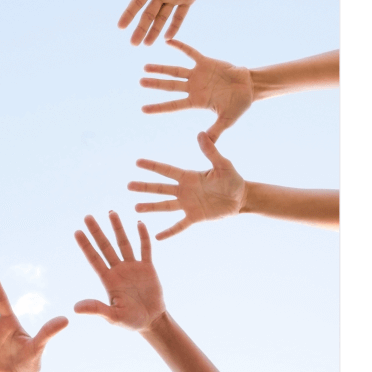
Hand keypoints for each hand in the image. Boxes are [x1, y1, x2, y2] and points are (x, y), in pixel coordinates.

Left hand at [74, 213, 164, 330]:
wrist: (151, 321)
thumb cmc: (130, 321)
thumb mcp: (113, 316)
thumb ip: (96, 309)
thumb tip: (75, 308)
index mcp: (108, 280)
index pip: (94, 259)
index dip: (85, 245)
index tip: (77, 231)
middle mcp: (118, 270)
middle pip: (105, 246)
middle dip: (97, 231)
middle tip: (87, 216)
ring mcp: (132, 267)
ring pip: (123, 243)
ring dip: (117, 228)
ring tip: (111, 212)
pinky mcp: (147, 268)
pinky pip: (145, 249)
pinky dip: (143, 236)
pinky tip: (139, 223)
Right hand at [128, 133, 245, 239]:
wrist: (242, 198)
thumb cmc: (233, 179)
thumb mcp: (223, 164)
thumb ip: (210, 151)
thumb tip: (200, 134)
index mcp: (188, 176)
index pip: (166, 170)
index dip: (152, 166)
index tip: (137, 162)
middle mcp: (184, 190)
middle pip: (160, 188)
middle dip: (144, 187)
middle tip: (129, 186)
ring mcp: (188, 205)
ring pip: (165, 206)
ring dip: (151, 207)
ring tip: (136, 208)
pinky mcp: (195, 217)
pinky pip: (179, 226)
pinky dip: (169, 232)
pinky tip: (158, 237)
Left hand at [141, 40, 253, 140]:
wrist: (250, 87)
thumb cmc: (239, 105)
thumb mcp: (227, 120)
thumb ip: (216, 131)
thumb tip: (208, 144)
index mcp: (196, 101)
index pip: (173, 105)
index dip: (158, 107)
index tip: (143, 109)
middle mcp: (193, 88)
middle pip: (170, 86)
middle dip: (155, 84)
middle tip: (140, 81)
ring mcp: (198, 75)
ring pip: (175, 71)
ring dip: (161, 69)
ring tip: (146, 67)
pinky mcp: (205, 62)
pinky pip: (190, 53)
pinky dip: (180, 47)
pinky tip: (168, 41)